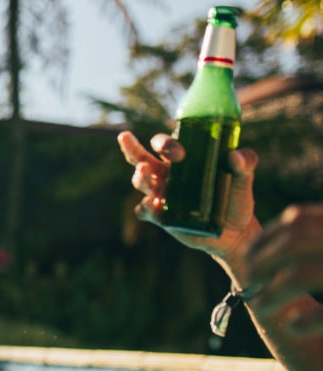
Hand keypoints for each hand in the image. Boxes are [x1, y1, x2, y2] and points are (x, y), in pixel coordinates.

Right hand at [117, 131, 260, 261]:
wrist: (236, 233)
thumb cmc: (236, 199)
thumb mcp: (243, 179)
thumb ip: (246, 164)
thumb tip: (235, 156)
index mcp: (182, 161)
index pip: (164, 145)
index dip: (166, 144)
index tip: (180, 153)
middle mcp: (167, 175)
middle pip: (140, 157)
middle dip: (131, 147)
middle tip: (125, 137)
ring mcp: (162, 196)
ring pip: (141, 182)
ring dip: (139, 176)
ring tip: (143, 172)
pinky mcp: (162, 217)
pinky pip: (145, 211)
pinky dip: (145, 207)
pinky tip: (151, 205)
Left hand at [247, 204, 322, 334]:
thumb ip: (311, 238)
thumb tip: (274, 238)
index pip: (298, 219)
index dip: (266, 237)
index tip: (246, 253)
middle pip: (294, 243)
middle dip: (262, 262)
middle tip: (247, 279)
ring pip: (302, 274)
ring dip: (273, 293)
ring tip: (258, 306)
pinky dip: (305, 319)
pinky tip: (291, 325)